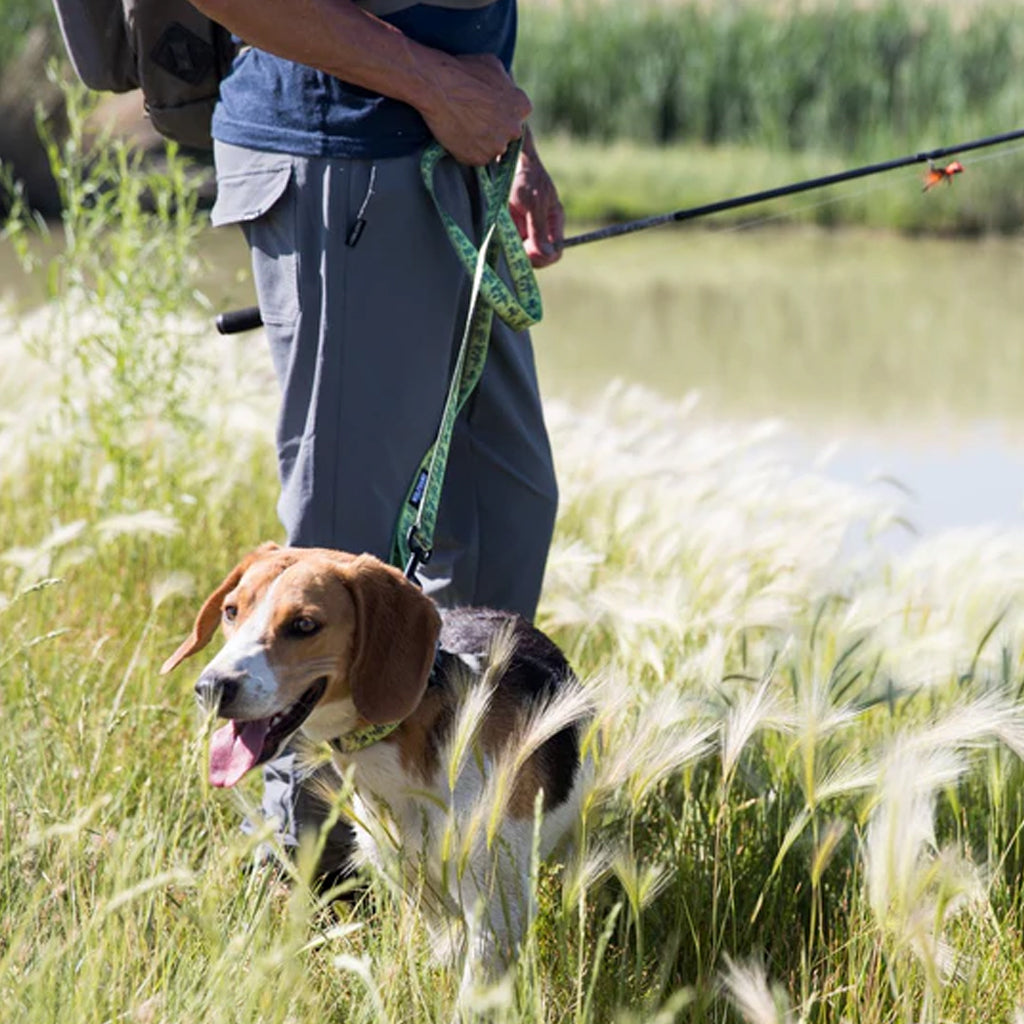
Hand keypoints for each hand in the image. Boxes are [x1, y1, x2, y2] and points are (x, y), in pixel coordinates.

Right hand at [418, 53, 531, 166]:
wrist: (438, 87)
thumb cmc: (464, 71)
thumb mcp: (493, 66)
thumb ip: (505, 83)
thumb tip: (505, 88)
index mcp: (522, 106)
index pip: (517, 115)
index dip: (502, 113)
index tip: (488, 109)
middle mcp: (513, 129)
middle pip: (506, 134)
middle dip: (494, 129)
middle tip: (474, 119)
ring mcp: (496, 147)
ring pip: (492, 148)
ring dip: (481, 141)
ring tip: (463, 125)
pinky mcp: (479, 159)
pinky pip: (476, 158)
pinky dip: (467, 150)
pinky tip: (456, 135)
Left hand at [508, 132, 563, 267]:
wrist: (509, 160)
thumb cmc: (525, 178)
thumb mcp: (532, 203)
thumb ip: (539, 229)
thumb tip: (547, 255)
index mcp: (554, 221)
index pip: (555, 253)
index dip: (542, 258)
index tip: (527, 251)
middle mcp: (543, 227)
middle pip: (539, 257)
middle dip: (526, 255)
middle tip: (512, 244)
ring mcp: (528, 227)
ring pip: (523, 251)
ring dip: (514, 247)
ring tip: (508, 229)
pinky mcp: (515, 225)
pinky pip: (512, 242)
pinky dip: (507, 240)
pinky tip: (504, 226)